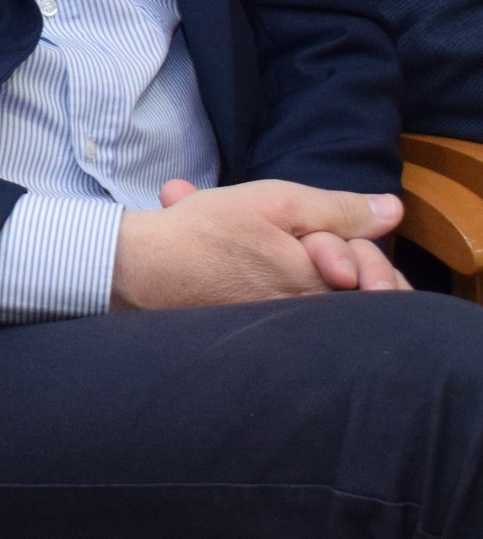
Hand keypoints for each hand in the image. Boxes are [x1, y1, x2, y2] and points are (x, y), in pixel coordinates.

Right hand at [110, 179, 408, 310]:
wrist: (145, 269)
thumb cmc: (206, 232)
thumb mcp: (274, 202)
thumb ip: (338, 208)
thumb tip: (393, 211)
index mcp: (320, 286)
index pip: (375, 276)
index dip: (361, 249)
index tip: (324, 238)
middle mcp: (310, 318)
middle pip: (357, 295)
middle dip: (344, 262)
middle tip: (305, 245)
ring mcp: (288, 330)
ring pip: (328, 304)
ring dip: (314, 271)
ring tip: (283, 255)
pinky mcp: (265, 335)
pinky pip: (299, 316)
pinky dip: (289, 289)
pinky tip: (262, 273)